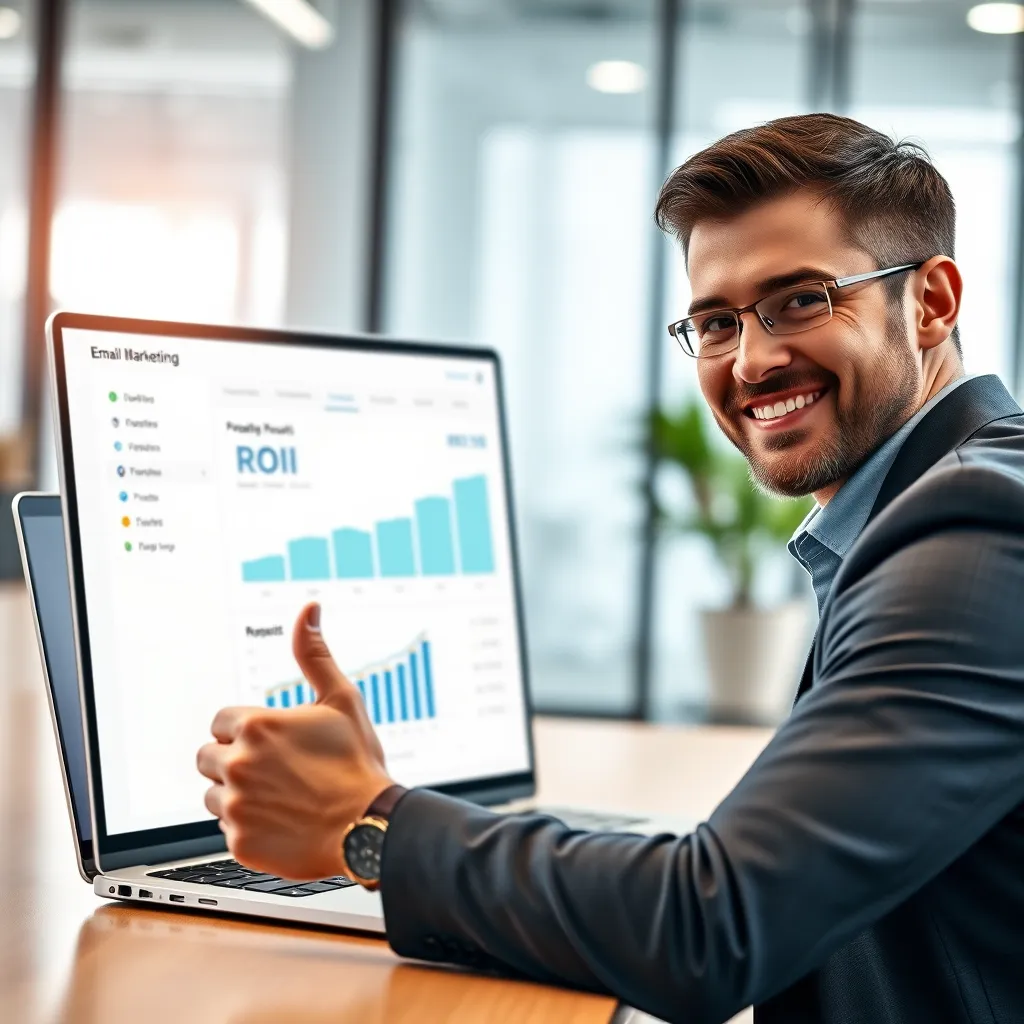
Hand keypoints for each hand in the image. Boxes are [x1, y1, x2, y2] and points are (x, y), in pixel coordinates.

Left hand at [197, 602, 393, 880]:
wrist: (371, 828)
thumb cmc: (358, 764)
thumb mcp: (341, 699)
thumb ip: (314, 654)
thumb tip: (308, 611)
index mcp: (257, 726)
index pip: (220, 722)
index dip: (246, 730)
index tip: (271, 743)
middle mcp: (238, 764)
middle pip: (207, 757)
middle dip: (234, 760)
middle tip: (275, 770)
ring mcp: (236, 806)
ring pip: (214, 795)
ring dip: (237, 794)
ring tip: (280, 797)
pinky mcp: (239, 841)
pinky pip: (227, 829)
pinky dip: (249, 827)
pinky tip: (282, 821)